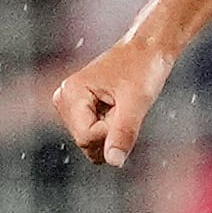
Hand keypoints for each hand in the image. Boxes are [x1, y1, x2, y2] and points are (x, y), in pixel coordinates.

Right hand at [53, 36, 171, 168]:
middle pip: (86, 143)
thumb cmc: (143, 68)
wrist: (147, 50)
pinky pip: (94, 135)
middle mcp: (64, 99)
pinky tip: (116, 107)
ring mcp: (69, 105)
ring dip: (111, 130)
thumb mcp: (136, 102)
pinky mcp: (78, 109)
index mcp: (71, 93)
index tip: (124, 108)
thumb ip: (123, 133)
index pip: (87, 137)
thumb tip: (114, 162)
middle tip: (123, 106)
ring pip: (90, 142)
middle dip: (110, 132)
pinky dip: (109, 127)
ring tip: (120, 104)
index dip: (111, 131)